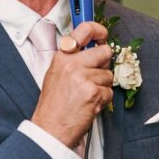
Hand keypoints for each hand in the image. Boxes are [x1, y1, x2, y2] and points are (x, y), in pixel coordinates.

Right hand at [31, 21, 112, 149]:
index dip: (98, 30)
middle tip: (93, 77)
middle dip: (104, 65)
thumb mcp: (56, 74)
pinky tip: (88, 105)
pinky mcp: (93, 93)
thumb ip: (73, 59)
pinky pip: (109, 91)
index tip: (103, 35)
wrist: (50, 129)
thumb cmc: (54, 105)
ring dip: (102, 86)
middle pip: (104, 52)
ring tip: (86, 96)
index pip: (83, 30)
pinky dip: (102, 100)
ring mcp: (83, 78)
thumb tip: (95, 49)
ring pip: (109, 74)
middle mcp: (72, 64)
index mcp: (62, 57)